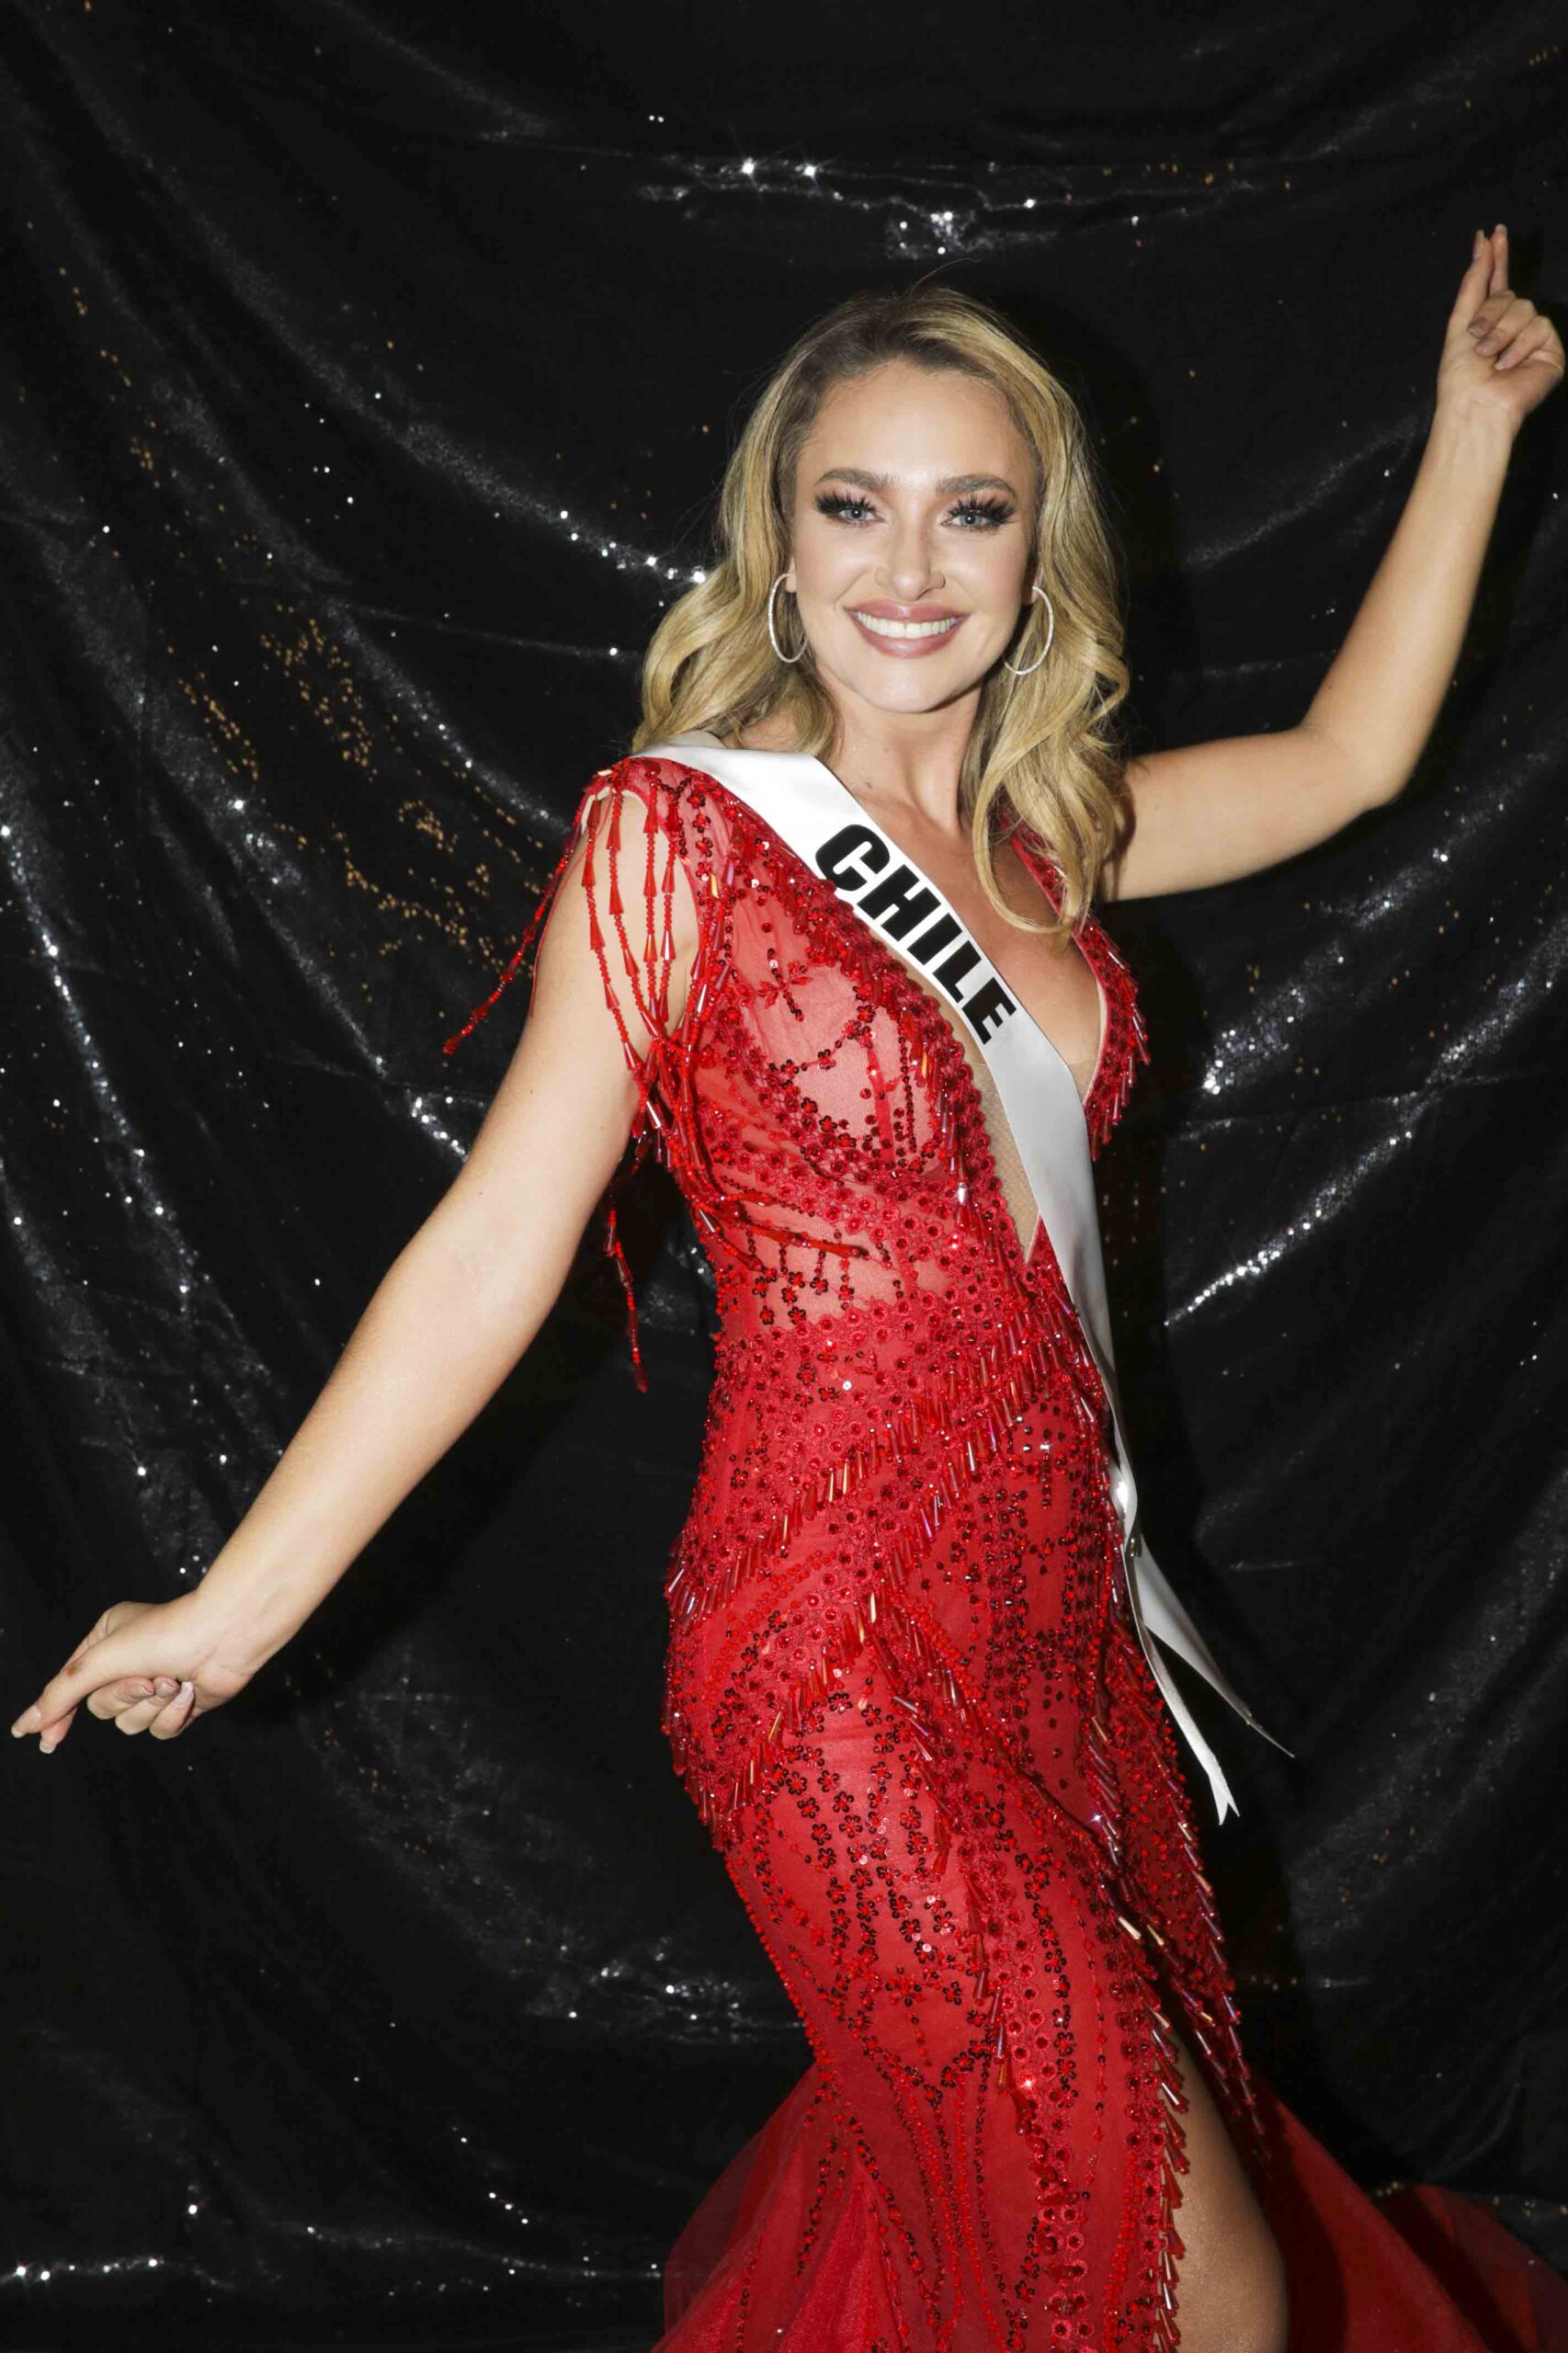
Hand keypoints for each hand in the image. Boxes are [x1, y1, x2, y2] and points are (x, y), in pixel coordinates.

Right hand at [9, 1594, 259, 1753]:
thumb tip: (26, 1725)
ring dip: (151, 1706)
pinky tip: (190, 1691)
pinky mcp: (180, 1702)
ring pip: (131, 1723)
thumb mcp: (101, 1661)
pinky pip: (160, 1729)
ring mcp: (156, 1683)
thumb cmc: (164, 1635)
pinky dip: (173, 1714)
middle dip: (124, 1697)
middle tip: (149, 1677)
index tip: (46, 1743)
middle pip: (102, 1707)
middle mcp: (129, 1660)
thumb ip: (61, 1694)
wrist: (226, 1636)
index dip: (56, 1714)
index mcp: (106, 1639)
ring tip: (174, 1679)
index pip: (70, 1684)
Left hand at [1437, 224, 1563, 433]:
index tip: (1495, 232)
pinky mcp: (1551, 349)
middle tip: (1477, 339)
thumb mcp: (1460, 323)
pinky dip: (1519, 346)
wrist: (1474, 407)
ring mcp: (1534, 337)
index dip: (1497, 258)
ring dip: (1501, 333)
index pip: (1497, 282)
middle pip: (1510, 294)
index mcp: (1490, 321)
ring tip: (1490, 359)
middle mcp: (1514, 326)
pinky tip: (1508, 366)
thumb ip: (1474, 283)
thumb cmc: (1461, 377)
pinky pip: (1539, 327)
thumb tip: (1484, 241)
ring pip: (1525, 308)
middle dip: (1490, 313)